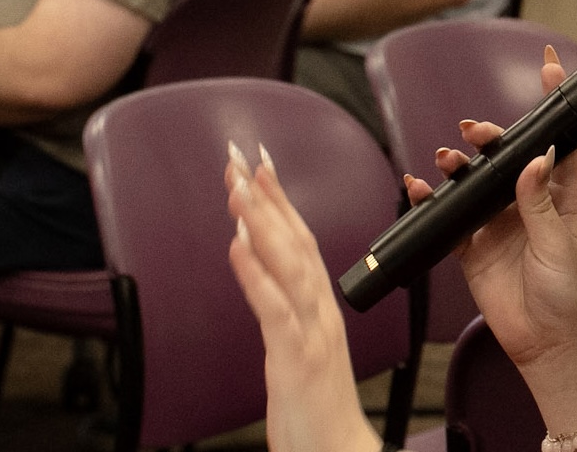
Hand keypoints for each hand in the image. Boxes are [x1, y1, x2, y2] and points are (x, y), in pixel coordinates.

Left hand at [226, 145, 381, 451]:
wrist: (340, 449)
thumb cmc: (317, 405)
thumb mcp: (300, 347)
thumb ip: (287, 309)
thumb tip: (264, 272)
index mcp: (320, 305)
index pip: (300, 239)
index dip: (280, 199)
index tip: (259, 164)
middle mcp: (320, 308)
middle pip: (294, 239)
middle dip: (266, 194)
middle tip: (241, 155)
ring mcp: (311, 329)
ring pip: (287, 262)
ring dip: (262, 219)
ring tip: (237, 185)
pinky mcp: (296, 355)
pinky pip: (273, 307)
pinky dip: (256, 272)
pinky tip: (238, 243)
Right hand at [405, 47, 576, 428]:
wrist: (547, 346)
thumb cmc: (571, 297)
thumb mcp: (562, 247)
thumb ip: (541, 204)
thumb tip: (533, 160)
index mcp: (563, 197)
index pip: (560, 141)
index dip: (555, 105)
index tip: (549, 65)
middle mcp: (529, 203)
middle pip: (508, 155)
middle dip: (491, 136)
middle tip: (474, 130)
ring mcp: (499, 222)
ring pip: (475, 180)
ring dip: (459, 165)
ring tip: (446, 160)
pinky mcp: (473, 246)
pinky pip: (448, 215)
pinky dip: (431, 200)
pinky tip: (419, 187)